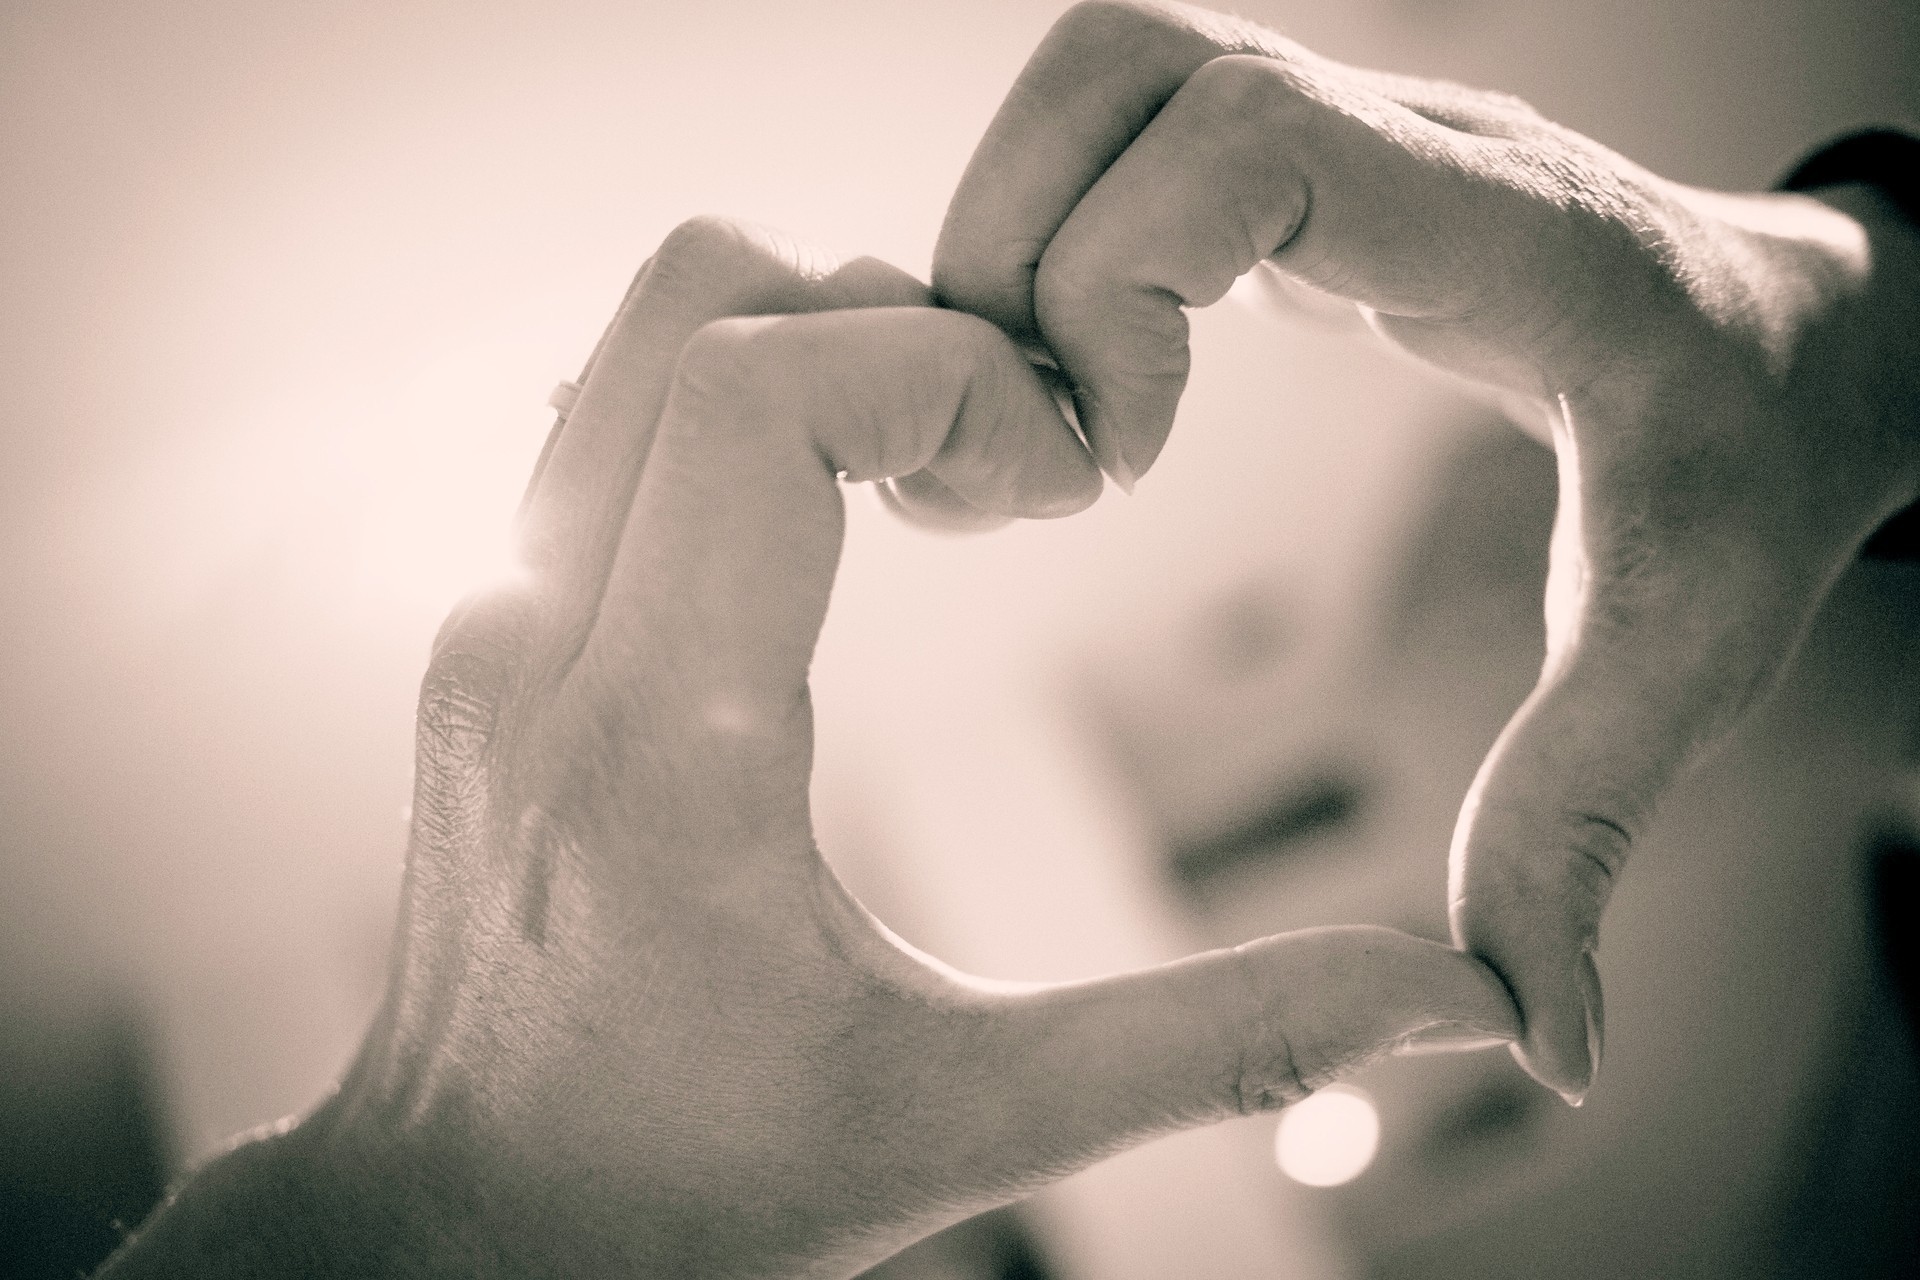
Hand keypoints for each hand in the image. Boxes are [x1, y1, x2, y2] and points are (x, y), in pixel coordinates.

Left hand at [104, 216, 1516, 1278]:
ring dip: (815, 351)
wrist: (469, 1225)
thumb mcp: (978, 1113)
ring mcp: (492, 629)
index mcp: (665, 746)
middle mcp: (542, 649)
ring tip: (936, 481)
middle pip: (695, 299)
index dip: (941, 368)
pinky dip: (744, 410)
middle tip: (1009, 459)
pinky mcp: (488, 636)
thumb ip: (1227, 1040)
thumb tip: (1453, 1004)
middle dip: (892, 323)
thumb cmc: (700, 1191)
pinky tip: (833, 528)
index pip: (760, 391)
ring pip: (641, 339)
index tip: (1047, 476)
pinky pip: (617, 422)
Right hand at [930, 0, 1919, 1101]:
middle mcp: (1409, 143)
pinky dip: (1041, 245)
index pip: (1247, 145)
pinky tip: (1072, 392)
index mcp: (1509, 238)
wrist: (1812, 344)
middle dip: (1016, 255)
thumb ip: (1583, 835)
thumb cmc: (1754, 475)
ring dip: (1006, 236)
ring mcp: (1346, 131)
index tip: (1121, 470)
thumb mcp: (1682, 655)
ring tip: (1032, 421)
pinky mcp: (1298, 162)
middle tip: (1040, 452)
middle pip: (1121, 68)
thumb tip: (1532, 1044)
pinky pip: (1112, 136)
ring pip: (1095, 78)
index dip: (1118, 286)